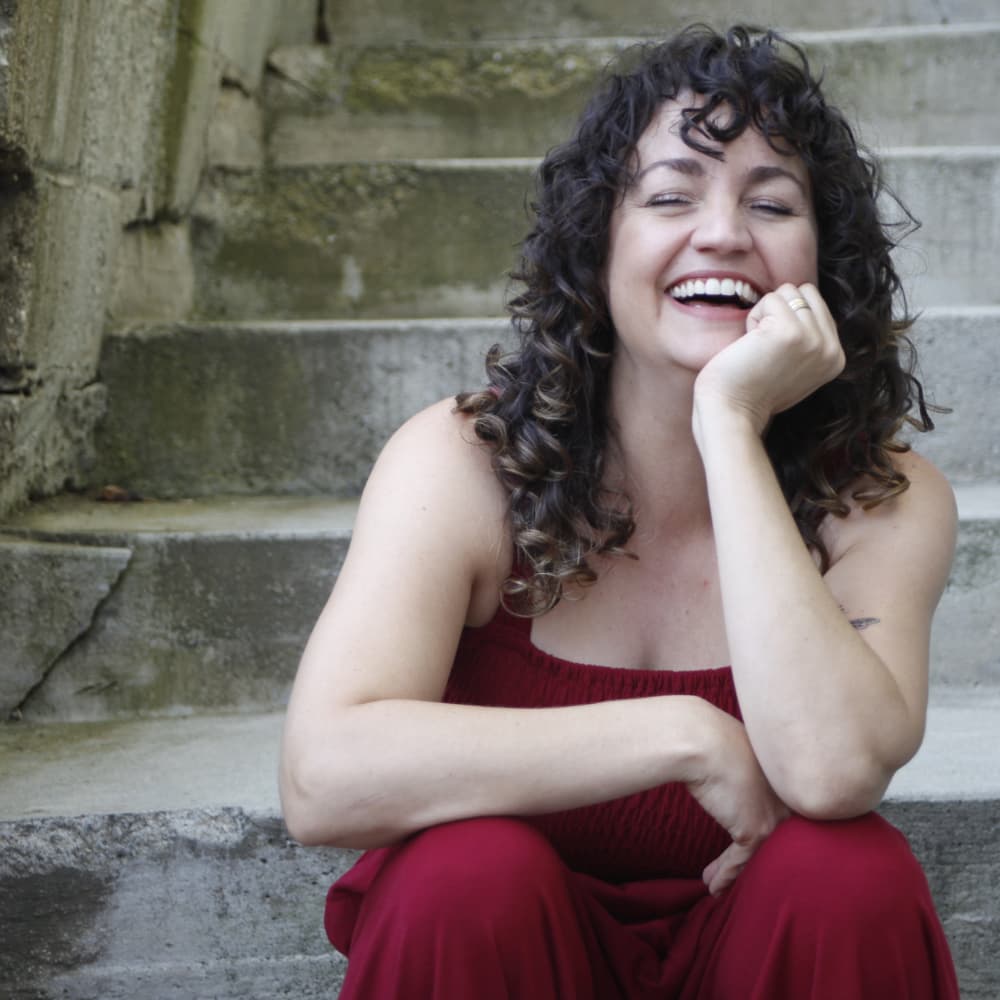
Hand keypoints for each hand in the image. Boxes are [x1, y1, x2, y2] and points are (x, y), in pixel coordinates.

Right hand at [686, 703, 788, 894]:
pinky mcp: (756, 830)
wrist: (701, 739)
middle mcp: (786, 797)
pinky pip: (741, 861)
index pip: (781, 808)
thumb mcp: (735, 749)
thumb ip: (742, 765)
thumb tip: (729, 772)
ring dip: (734, 871)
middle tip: (735, 867)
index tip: (744, 842)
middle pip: (777, 839)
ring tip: (715, 881)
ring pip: (759, 853)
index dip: (767, 832)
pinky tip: (712, 885)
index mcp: (783, 774)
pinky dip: (725, 875)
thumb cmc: (710, 736)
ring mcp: (774, 814)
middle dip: (757, 858)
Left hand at [693, 282, 845, 437]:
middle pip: (805, 292)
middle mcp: (831, 348)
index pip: (817, 305)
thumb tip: (804, 300)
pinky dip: (752, 317)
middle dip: (778, 311)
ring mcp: (813, 339)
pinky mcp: (789, 331)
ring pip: (787, 292)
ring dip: (764, 314)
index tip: (775, 354)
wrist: (731, 413)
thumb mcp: (797, 367)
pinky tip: (750, 344)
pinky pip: (769, 299)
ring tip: (758, 346)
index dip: (787, 320)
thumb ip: (810, 340)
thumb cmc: (751, 391)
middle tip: (764, 346)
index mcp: (836, 357)